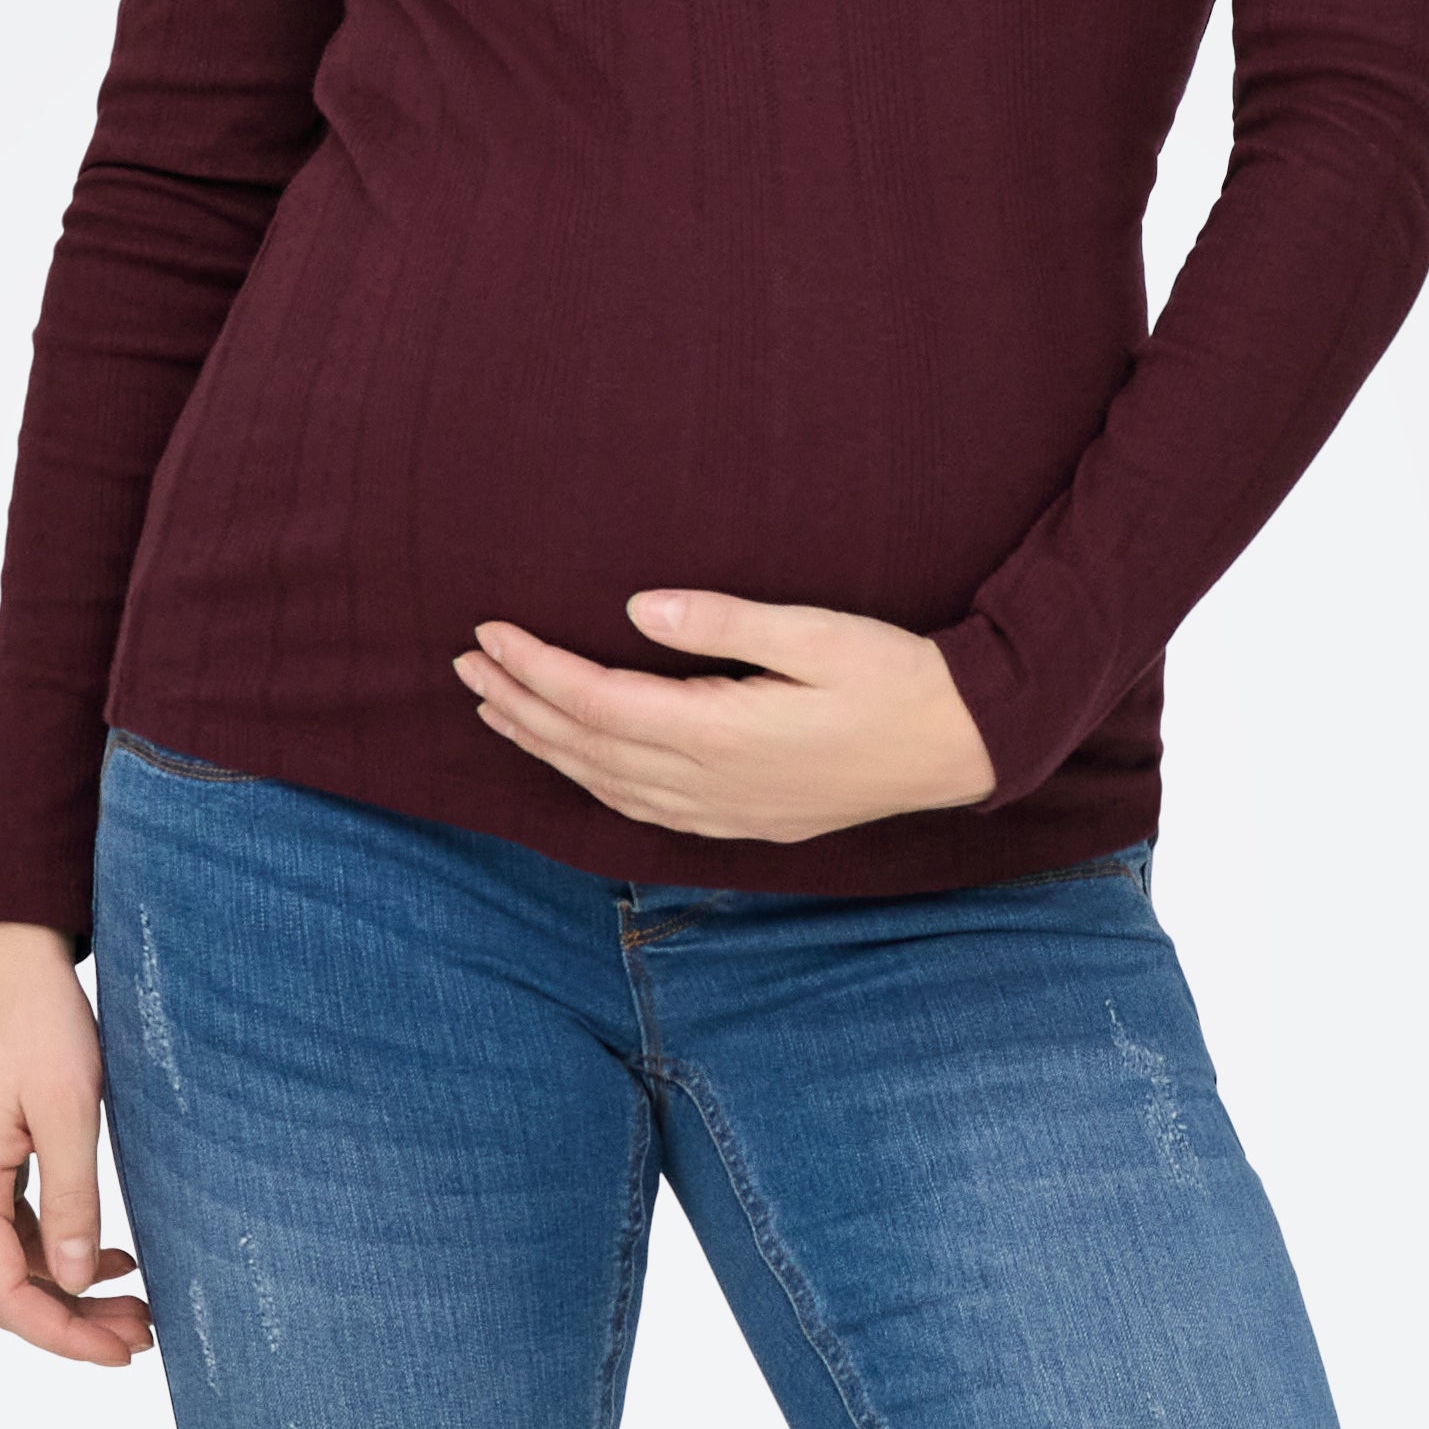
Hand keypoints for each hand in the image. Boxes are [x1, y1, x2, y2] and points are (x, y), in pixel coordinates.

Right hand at [0, 923, 153, 1365]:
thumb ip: (72, 1200)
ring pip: (6, 1262)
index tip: (121, 1352)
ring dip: (66, 1289)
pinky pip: (9, 1227)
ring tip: (137, 1304)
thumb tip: (73, 1279)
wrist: (10, 953)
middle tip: (142, 1334)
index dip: (61, 1334)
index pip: (1, 1293)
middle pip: (0, 1288)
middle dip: (69, 1321)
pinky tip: (107, 1255)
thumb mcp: (70, 1110)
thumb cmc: (39, 1019)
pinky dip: (56, 1251)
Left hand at [452, 591, 997, 844]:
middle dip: (518, 704)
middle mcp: (709, 783)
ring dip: (545, 747)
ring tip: (496, 711)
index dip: (535, 668)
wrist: (965, 746)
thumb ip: (725, 622)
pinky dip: (593, 784)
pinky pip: (643, 810)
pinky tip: (574, 764)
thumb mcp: (818, 633)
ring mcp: (725, 810)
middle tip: (464, 665)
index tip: (488, 631)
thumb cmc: (898, 678)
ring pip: (606, 784)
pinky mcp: (743, 821)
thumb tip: (637, 607)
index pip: (597, 702)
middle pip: (586, 747)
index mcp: (720, 731)